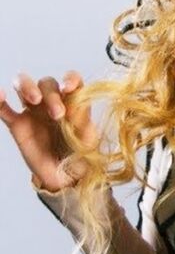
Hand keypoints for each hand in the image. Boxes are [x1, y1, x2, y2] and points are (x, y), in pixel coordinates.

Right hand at [0, 71, 95, 191]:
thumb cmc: (80, 153)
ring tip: (34, 99)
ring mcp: (33, 111)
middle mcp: (52, 101)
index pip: (71, 80)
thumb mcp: (87, 137)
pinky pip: (4, 109)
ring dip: (27, 86)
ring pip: (24, 85)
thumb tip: (74, 103)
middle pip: (47, 83)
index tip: (69, 88)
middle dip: (52, 94)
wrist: (64, 175)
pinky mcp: (17, 124)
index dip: (69, 78)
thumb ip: (82, 120)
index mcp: (73, 101)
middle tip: (57, 114)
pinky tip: (0, 95)